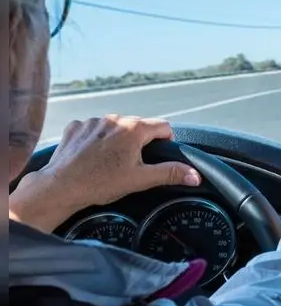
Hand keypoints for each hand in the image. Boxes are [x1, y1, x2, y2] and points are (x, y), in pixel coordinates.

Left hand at [9, 116, 200, 232]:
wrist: (61, 187)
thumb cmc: (100, 183)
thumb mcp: (141, 180)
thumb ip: (170, 173)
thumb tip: (195, 175)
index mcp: (133, 129)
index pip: (163, 126)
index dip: (166, 142)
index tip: (157, 157)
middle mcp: (114, 119)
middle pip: (139, 126)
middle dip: (140, 142)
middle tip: (132, 164)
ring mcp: (93, 121)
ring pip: (116, 126)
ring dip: (118, 139)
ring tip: (110, 161)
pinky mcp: (76, 127)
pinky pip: (94, 128)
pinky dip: (97, 139)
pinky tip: (93, 156)